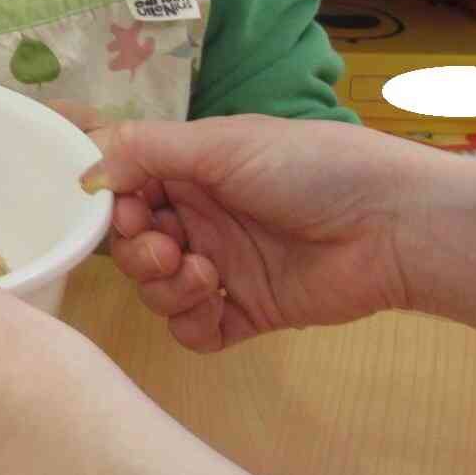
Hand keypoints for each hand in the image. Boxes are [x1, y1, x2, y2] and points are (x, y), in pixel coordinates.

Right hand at [59, 105, 418, 352]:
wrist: (392, 225)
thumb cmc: (309, 167)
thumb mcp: (220, 142)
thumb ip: (144, 151)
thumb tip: (83, 175)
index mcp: (191, 171)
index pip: (125, 190)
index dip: (113, 205)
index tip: (124, 210)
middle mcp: (201, 217)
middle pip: (132, 245)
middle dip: (137, 250)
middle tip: (168, 247)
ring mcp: (223, 267)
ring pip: (157, 290)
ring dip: (166, 286)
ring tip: (206, 274)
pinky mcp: (248, 313)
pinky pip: (195, 332)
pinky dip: (193, 323)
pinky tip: (217, 304)